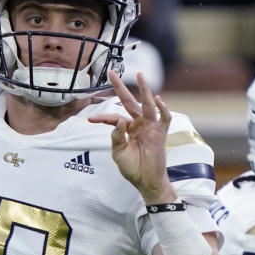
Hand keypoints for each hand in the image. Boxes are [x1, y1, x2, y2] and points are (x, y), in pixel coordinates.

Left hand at [87, 70, 175, 202]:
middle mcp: (138, 124)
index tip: (90, 118)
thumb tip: (118, 121)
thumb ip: (116, 137)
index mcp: (127, 128)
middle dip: (120, 87)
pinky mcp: (160, 134)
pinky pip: (164, 119)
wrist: (145, 181)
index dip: (102, 117)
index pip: (114, 117)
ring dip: (144, 90)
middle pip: (129, 102)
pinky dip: (163, 110)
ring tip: (140, 75)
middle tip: (111, 73)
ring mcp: (150, 127)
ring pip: (147, 105)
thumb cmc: (132, 168)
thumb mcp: (118, 153)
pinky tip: (158, 100)